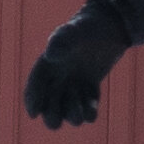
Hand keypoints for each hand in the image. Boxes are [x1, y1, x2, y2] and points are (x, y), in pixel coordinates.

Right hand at [21, 0, 143, 128]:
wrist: (112, 24)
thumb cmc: (90, 25)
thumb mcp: (75, 31)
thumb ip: (63, 40)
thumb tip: (50, 55)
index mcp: (48, 64)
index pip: (34, 87)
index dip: (31, 102)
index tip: (34, 113)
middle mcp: (59, 77)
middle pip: (48, 107)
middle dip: (51, 117)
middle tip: (58, 119)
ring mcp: (75, 84)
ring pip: (68, 111)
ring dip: (73, 115)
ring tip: (81, 109)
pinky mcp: (90, 88)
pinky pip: (87, 109)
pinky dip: (89, 113)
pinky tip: (93, 108)